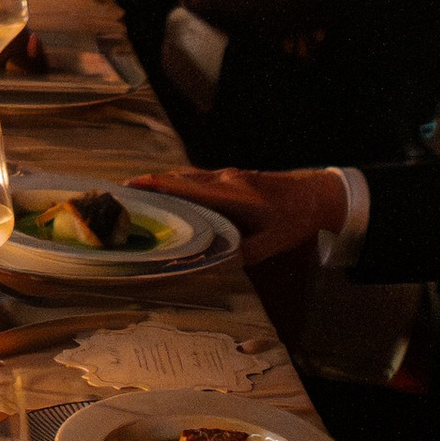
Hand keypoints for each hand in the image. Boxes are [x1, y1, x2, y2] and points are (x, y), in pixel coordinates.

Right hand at [125, 164, 348, 267]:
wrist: (316, 195)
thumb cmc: (292, 221)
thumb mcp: (268, 245)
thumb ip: (240, 254)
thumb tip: (213, 265)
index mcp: (231, 195)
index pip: (186, 187)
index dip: (156, 185)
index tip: (130, 186)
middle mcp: (225, 179)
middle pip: (180, 177)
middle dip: (151, 183)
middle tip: (123, 193)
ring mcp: (228, 175)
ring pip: (189, 175)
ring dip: (164, 182)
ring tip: (139, 194)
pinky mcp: (232, 177)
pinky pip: (199, 178)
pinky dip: (180, 184)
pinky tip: (171, 195)